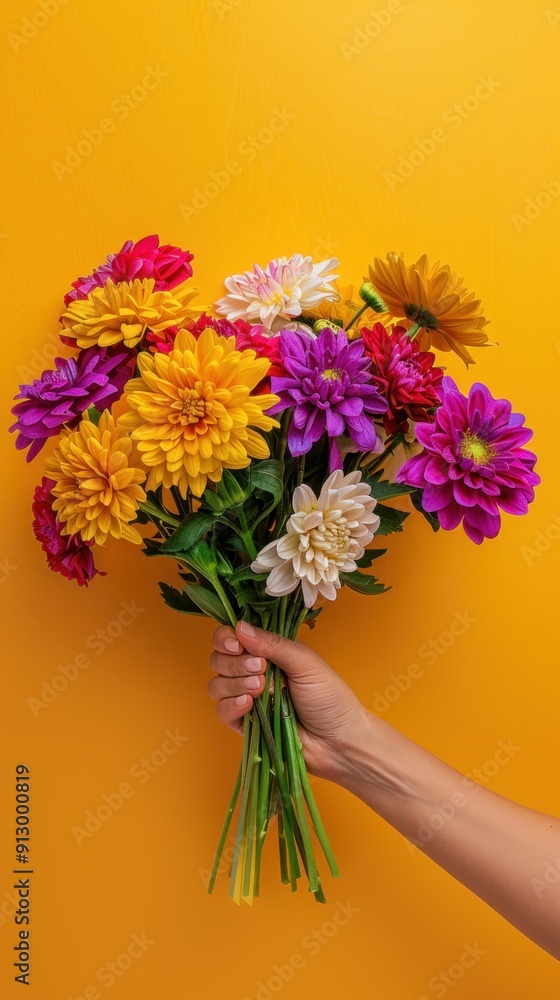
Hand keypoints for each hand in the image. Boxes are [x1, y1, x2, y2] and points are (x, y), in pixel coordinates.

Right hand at [207, 620, 370, 780]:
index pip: (233, 637)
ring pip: (217, 684)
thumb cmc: (330, 698)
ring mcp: (247, 698)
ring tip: (261, 690)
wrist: (337, 741)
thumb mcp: (305, 663)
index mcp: (269, 652)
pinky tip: (250, 706)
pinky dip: (231, 706)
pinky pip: (222, 711)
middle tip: (261, 669)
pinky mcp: (244, 724)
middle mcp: (253, 672)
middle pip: (219, 659)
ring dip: (234, 684)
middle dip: (235, 663)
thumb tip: (239, 627)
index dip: (227, 639)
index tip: (236, 645)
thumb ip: (273, 644)